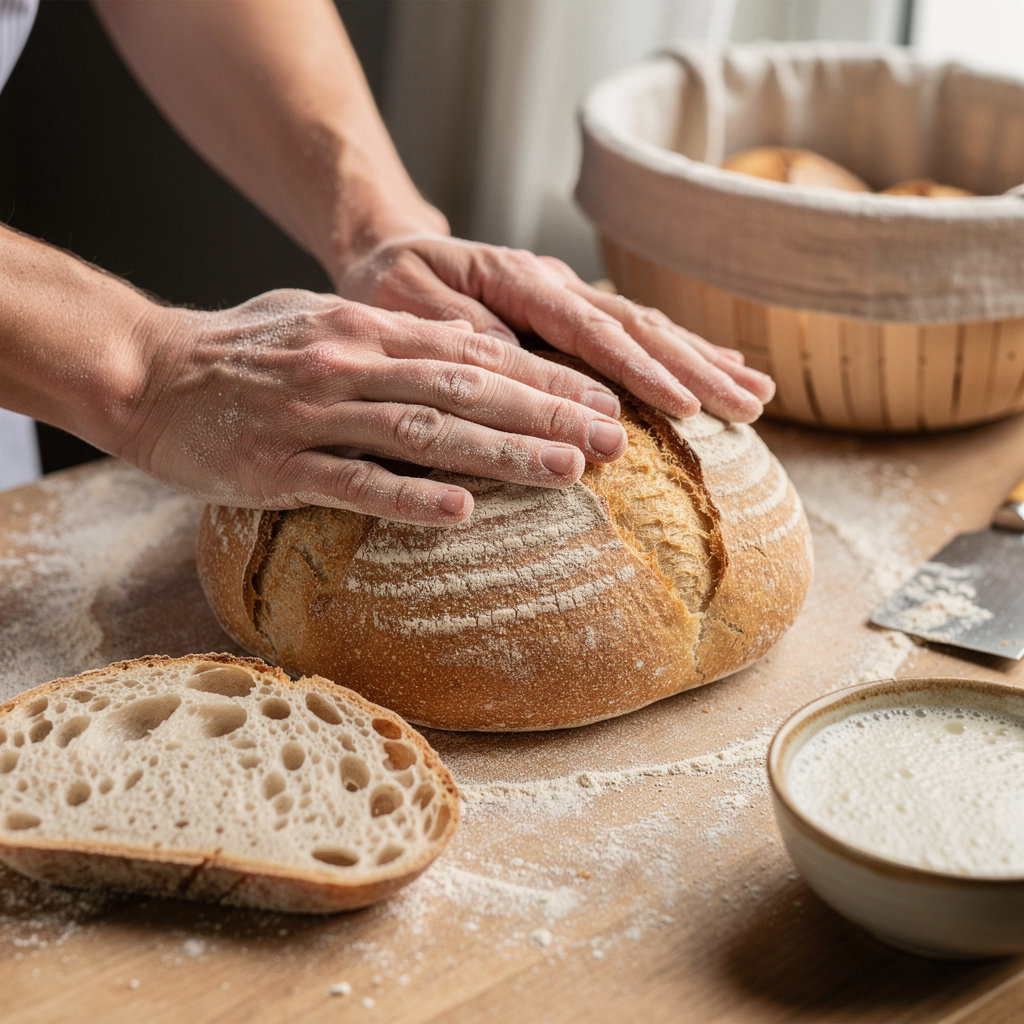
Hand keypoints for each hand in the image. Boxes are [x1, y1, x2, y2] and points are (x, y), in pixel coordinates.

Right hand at [120, 289, 629, 524]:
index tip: (602, 401)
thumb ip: (391, 336)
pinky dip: (407, 496)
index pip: (475, 352)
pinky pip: (351, 483)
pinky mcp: (275, 465)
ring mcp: (313, 415)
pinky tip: (461, 511)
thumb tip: (463, 352)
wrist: (146, 371)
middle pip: (466, 389)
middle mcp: (350, 363)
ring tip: (566, 472)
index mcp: (367, 328)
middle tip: (612, 440)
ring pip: (422, 433)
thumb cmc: (240, 351)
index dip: (544, 377)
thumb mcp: (320, 320)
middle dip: (546, 414)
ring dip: (500, 453)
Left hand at [334, 234, 774, 422]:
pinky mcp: (570, 311)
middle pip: (637, 326)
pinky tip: (719, 369)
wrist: (387, 249)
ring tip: (757, 394)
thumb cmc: (390, 284)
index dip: (640, 370)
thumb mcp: (407, 306)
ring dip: (702, 360)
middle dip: (696, 368)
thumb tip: (526, 367)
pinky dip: (678, 353)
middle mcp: (555, 282)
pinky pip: (633, 332)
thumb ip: (464, 332)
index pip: (592, 330)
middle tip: (750, 406)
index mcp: (518, 280)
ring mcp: (568, 294)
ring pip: (646, 327)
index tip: (686, 406)